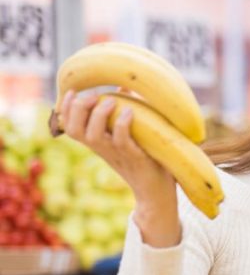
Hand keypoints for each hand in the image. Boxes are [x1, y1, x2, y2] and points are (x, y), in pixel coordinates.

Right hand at [59, 90, 176, 207]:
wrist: (157, 189)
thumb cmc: (145, 157)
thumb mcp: (131, 132)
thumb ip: (125, 109)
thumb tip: (124, 85)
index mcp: (98, 142)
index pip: (70, 126)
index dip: (66, 109)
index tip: (73, 91)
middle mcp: (102, 149)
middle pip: (75, 130)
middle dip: (78, 109)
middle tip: (94, 96)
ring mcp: (117, 154)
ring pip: (93, 136)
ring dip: (99, 115)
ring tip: (110, 101)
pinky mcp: (134, 158)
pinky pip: (122, 141)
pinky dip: (122, 125)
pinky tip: (129, 112)